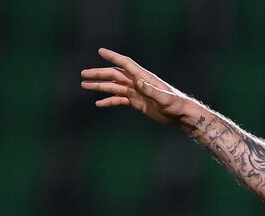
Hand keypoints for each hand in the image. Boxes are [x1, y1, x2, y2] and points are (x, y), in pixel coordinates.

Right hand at [80, 48, 194, 124]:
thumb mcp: (164, 98)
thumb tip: (139, 82)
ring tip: (85, 85)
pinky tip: (99, 103)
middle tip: (83, 74)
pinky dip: (109, 101)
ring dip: (100, 86)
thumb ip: (151, 90)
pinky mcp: (137, 102)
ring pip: (114, 87)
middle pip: (115, 75)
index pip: (126, 64)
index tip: (101, 51)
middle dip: (99, 74)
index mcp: (144, 78)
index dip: (113, 57)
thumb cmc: (175, 105)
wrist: (180, 115)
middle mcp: (138, 82)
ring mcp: (136, 92)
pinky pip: (119, 100)